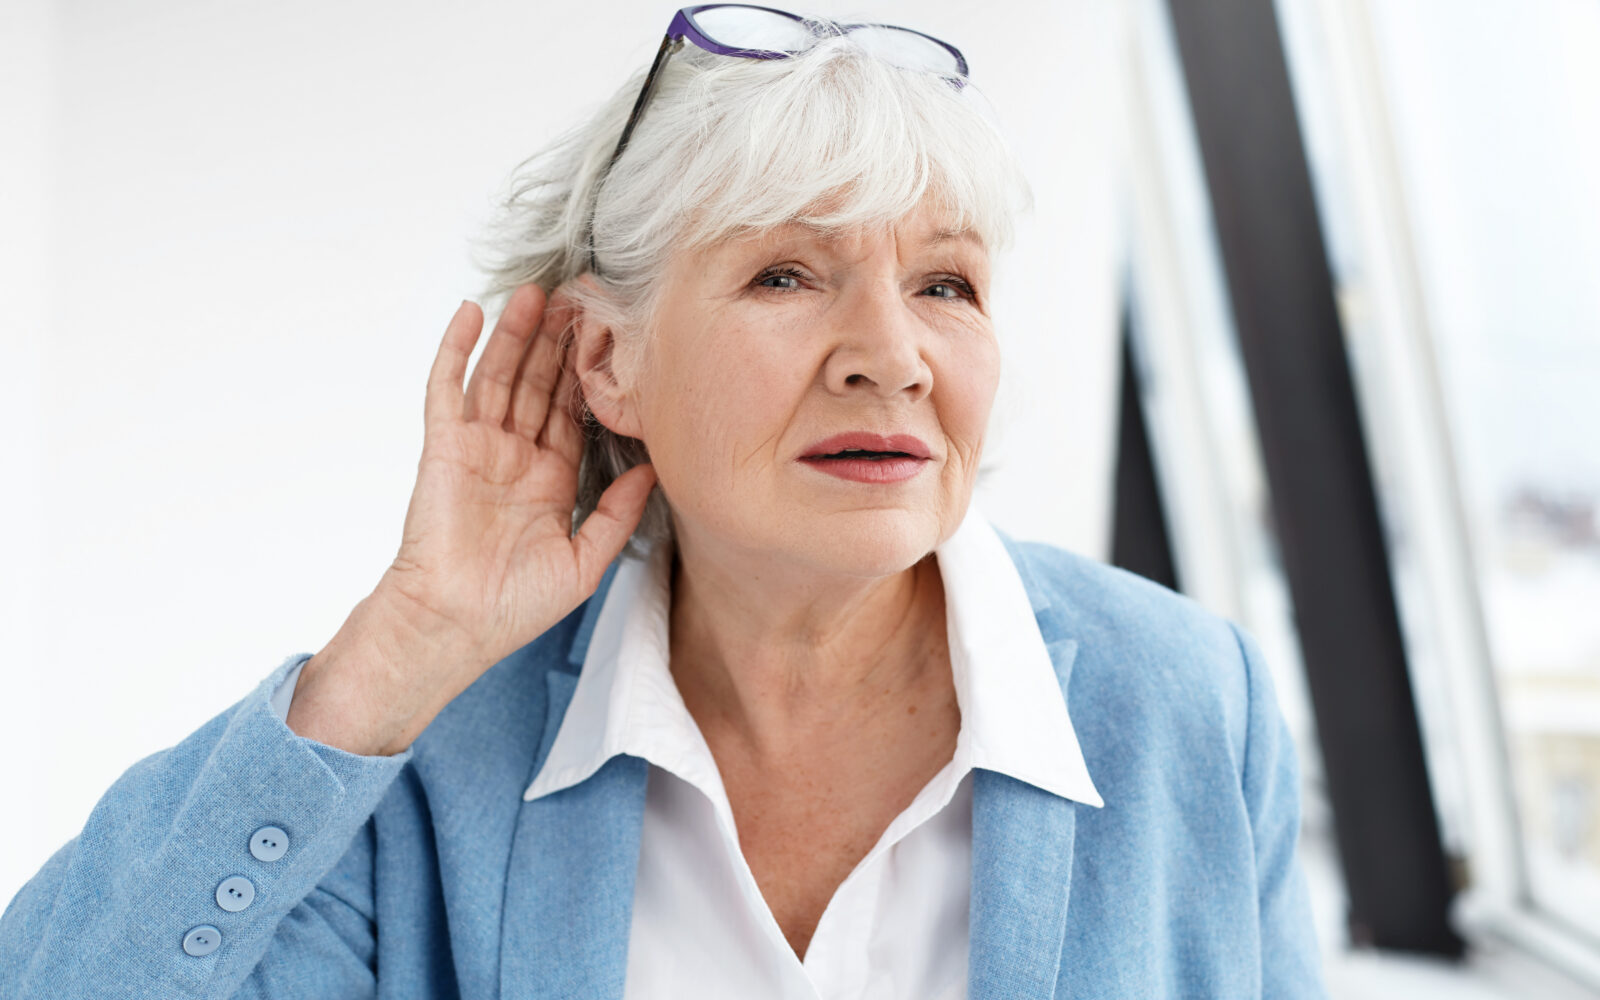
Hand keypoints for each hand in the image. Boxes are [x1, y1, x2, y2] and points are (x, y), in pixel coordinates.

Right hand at [288, 284, 655, 753]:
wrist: (454, 625)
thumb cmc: (513, 607)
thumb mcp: (584, 561)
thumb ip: (617, 514)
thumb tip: (653, 470)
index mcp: (549, 480)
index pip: (571, 411)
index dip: (587, 373)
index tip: (609, 334)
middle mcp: (514, 457)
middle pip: (538, 383)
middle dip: (556, 341)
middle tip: (579, 294)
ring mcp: (477, 448)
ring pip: (499, 376)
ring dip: (515, 333)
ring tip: (537, 290)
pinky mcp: (443, 446)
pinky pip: (447, 388)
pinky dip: (456, 349)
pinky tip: (471, 312)